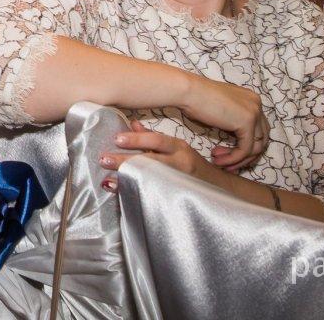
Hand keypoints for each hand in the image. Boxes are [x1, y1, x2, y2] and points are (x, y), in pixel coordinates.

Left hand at [98, 125, 216, 190]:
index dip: (137, 139)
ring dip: (128, 181)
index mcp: (179, 148)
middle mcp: (181, 164)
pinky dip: (135, 194)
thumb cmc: (192, 165)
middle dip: (126, 161)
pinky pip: (154, 196)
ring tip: (107, 180)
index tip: (117, 139)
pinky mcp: (177, 198)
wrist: (219, 188)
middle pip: (151, 162)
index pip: (157, 140)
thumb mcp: (176, 148)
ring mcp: (179, 183)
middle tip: (104, 160)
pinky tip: (121, 192)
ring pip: (151, 181)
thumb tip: (132, 124)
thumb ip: (153, 139)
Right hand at [175, 73, 269, 170]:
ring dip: (237, 160)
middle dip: (245, 156)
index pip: (258, 130)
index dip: (245, 146)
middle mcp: (257, 104)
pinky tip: (218, 161)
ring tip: (219, 163)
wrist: (187, 91)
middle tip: (226, 163)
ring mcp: (254, 112)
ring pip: (255, 147)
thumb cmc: (195, 100)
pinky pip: (245, 149)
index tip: (226, 154)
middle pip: (261, 139)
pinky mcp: (247, 122)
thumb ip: (232, 123)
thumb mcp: (221, 112)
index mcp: (251, 100)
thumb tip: (235, 143)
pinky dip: (233, 158)